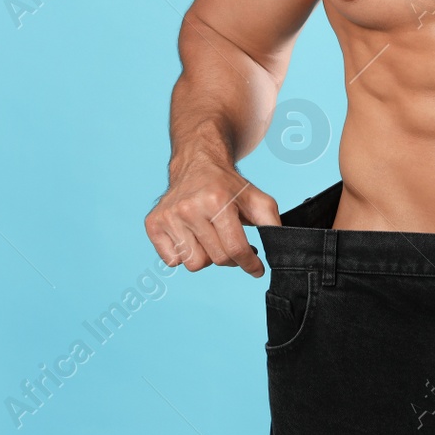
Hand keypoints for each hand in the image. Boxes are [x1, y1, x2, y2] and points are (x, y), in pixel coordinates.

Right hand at [144, 149, 279, 275]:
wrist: (197, 164)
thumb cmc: (228, 186)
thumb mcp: (257, 198)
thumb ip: (272, 222)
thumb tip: (281, 248)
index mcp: (217, 200)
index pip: (236, 248)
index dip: (250, 264)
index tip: (257, 269)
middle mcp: (189, 207)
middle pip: (216, 259)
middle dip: (230, 257)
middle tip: (232, 243)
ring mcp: (169, 216)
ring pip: (194, 264)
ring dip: (206, 256)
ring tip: (210, 237)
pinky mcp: (153, 223)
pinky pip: (172, 261)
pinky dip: (184, 254)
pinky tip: (190, 236)